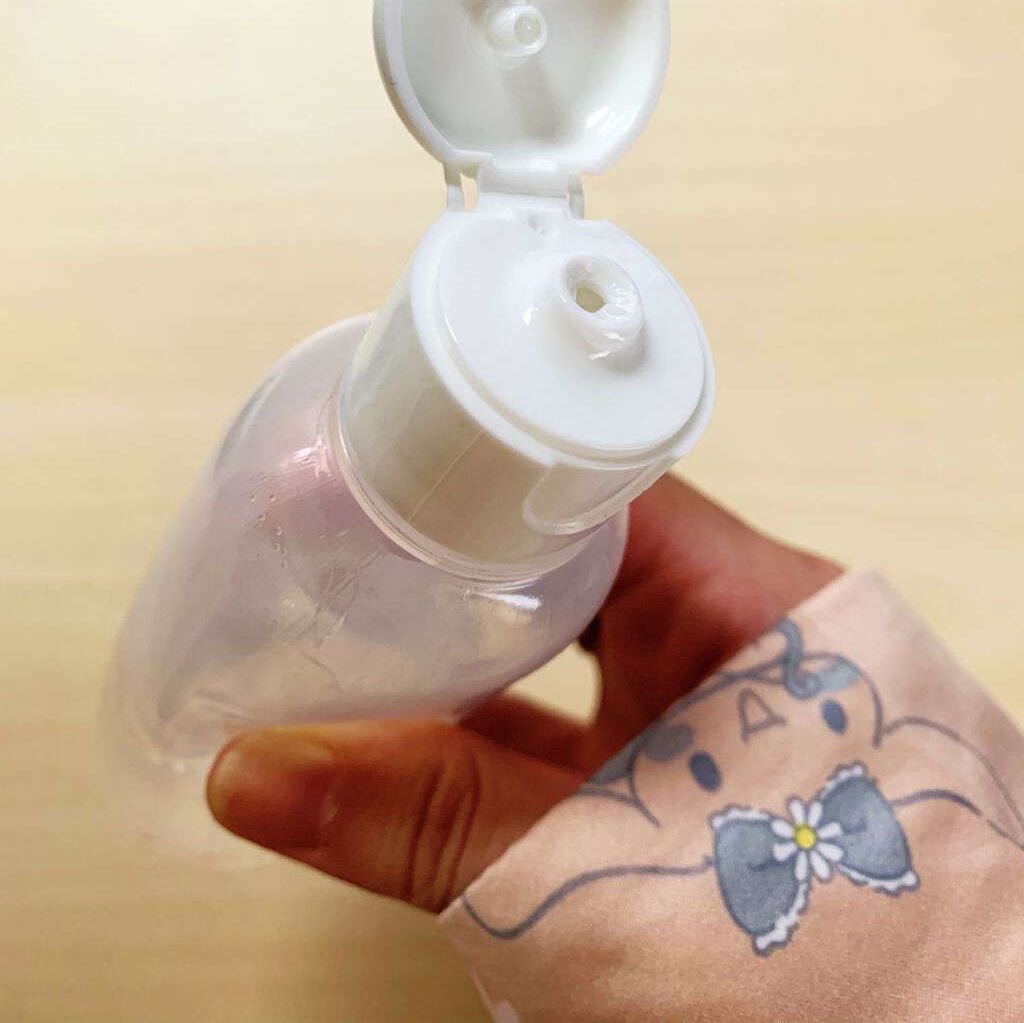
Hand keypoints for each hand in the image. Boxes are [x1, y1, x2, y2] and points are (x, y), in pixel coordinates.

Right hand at [206, 476, 838, 909]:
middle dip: (467, 556)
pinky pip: (602, 703)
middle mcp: (750, 628)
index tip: (379, 472)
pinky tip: (441, 724)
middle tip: (353, 547)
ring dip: (491, 638)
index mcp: (753, 603)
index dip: (480, 473)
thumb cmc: (820, 963)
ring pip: (588, 630)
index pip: (595, 484)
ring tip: (381, 623)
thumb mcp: (592, 883)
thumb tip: (259, 773)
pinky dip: (525, 712)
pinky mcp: (715, 758)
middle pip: (581, 548)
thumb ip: (426, 825)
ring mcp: (733, 695)